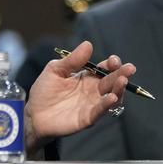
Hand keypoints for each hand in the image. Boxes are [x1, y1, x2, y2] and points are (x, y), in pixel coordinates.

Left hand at [24, 40, 135, 155]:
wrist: (33, 114)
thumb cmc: (44, 91)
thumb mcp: (55, 70)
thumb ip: (72, 60)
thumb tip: (88, 44)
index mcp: (86, 77)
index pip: (103, 69)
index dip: (111, 64)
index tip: (114, 60)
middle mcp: (93, 91)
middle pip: (111, 81)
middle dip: (121, 74)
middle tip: (129, 68)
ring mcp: (92, 105)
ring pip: (111, 97)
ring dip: (118, 89)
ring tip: (122, 81)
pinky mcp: (87, 118)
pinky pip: (100, 112)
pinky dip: (106, 105)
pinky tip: (111, 97)